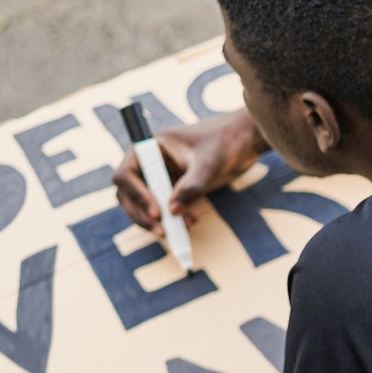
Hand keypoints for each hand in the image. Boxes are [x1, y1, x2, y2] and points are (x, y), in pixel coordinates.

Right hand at [113, 110, 265, 237]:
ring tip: (183, 229)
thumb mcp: (210, 162)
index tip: (158, 212)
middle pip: (129, 195)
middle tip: (163, 232)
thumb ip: (192, 185)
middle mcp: (149, 163)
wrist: (245, 141)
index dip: (137, 196)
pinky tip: (192, 222)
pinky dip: (173, 220)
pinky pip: (165, 210)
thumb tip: (173, 211)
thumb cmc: (225, 141)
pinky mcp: (174, 189)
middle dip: (143, 215)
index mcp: (148, 147)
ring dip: (159, 221)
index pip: (127, 175)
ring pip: (145, 206)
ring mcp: (161, 177)